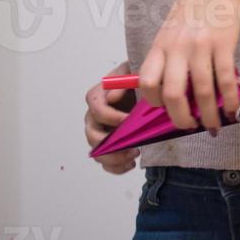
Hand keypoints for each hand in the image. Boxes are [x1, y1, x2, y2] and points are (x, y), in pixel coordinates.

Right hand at [85, 60, 138, 174]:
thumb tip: (111, 97)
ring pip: (97, 151)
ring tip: (134, 155)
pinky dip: (116, 167)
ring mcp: (99, 132)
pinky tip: (130, 164)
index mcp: (98, 97)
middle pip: (93, 135)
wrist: (145, 88)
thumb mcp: (132, 73)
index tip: (128, 120)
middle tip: (132, 145)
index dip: (111, 117)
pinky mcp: (106, 145)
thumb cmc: (137, 79)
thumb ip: (123, 82)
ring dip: (114, 158)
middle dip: (111, 143)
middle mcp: (93, 116)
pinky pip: (105, 161)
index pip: (97, 109)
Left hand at [138, 0, 239, 132]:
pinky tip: (232, 108)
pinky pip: (225, 79)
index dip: (154, 102)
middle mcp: (177, 47)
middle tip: (189, 126)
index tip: (166, 110)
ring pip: (201, 91)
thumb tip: (175, 91)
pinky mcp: (224, 43)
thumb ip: (170, 57)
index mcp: (160, 45)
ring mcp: (201, 46)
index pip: (147, 82)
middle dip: (180, 118)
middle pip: (172, 93)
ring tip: (214, 125)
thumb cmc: (195, 8)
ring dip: (208, 114)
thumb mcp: (172, 30)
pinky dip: (229, 99)